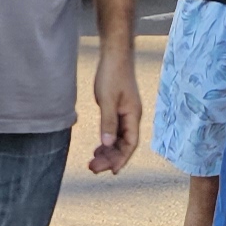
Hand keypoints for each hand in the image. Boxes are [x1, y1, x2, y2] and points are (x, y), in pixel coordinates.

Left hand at [90, 43, 142, 174]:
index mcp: (133, 115)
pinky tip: (98, 149)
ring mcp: (126, 114)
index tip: (111, 171)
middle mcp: (132, 117)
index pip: (131, 144)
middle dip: (110, 158)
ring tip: (93, 162)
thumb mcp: (107, 99)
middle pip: (124, 145)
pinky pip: (115, 132)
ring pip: (119, 140)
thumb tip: (107, 144)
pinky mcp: (118, 110)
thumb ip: (107, 122)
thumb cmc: (112, 73)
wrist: (114, 54)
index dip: (122, 159)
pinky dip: (107, 142)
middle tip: (92, 168)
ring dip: (107, 152)